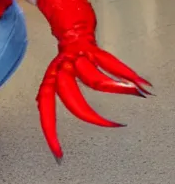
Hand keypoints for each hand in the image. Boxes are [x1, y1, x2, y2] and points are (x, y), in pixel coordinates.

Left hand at [37, 42, 150, 160]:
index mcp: (51, 82)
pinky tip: (142, 85)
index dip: (50, 131)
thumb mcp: (54, 77)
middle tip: (112, 125)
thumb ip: (50, 93)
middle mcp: (62, 72)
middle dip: (90, 115)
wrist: (71, 30)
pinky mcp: (92, 51)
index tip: (57, 152)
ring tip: (134, 94)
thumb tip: (40, 110)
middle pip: (72, 98)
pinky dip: (128, 75)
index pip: (46, 109)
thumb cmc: (66, 59)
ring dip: (116, 88)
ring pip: (94, 79)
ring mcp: (77, 61)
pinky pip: (111, 64)